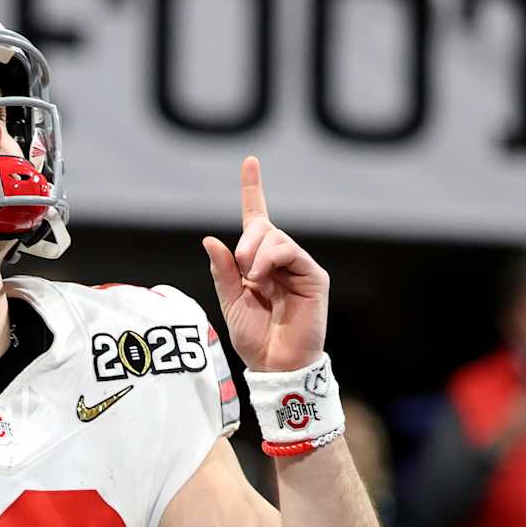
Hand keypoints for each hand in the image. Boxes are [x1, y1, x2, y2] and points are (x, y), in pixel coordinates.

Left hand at [202, 158, 327, 373]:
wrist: (275, 364)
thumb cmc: (254, 338)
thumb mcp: (230, 301)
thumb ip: (223, 271)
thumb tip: (210, 240)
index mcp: (259, 263)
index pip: (257, 220)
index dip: (253, 191)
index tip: (249, 162)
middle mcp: (281, 260)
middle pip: (262, 228)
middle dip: (246, 243)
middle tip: (242, 270)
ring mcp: (299, 266)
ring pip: (276, 237)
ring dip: (256, 254)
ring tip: (254, 280)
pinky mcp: (314, 276)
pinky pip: (291, 251)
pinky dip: (271, 259)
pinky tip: (262, 277)